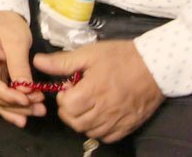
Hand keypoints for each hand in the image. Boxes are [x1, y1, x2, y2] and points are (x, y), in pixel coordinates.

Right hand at [0, 11, 44, 127]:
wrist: (1, 14)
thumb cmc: (7, 24)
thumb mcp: (15, 40)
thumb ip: (19, 65)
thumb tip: (25, 88)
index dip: (8, 96)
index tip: (27, 100)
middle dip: (16, 105)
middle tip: (39, 108)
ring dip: (17, 109)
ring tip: (37, 112)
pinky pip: (3, 95)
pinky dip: (13, 106)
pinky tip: (25, 115)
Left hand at [33, 40, 164, 141]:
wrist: (154, 66)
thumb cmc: (119, 57)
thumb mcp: (88, 54)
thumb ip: (62, 62)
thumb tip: (37, 62)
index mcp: (94, 90)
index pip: (67, 106)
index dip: (62, 98)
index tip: (68, 88)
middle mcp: (106, 109)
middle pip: (76, 122)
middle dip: (68, 111)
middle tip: (74, 98)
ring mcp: (119, 120)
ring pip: (90, 131)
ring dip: (82, 121)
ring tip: (86, 106)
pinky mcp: (129, 125)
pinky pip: (108, 137)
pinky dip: (99, 130)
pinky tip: (99, 116)